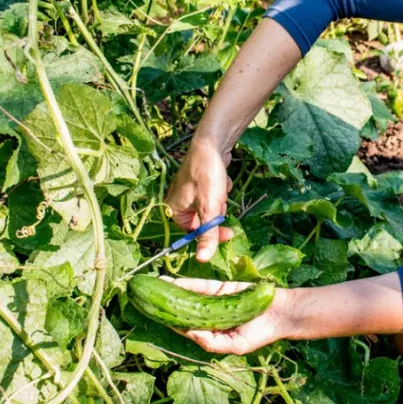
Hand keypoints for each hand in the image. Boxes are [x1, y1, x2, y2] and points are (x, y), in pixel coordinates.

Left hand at [163, 277, 293, 354]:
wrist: (281, 313)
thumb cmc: (260, 334)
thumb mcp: (235, 346)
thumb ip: (211, 342)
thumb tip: (188, 332)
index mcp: (211, 333)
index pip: (185, 329)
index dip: (169, 323)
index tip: (152, 317)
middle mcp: (209, 317)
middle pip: (183, 311)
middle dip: (165, 305)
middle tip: (145, 299)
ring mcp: (214, 301)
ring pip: (189, 296)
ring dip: (172, 291)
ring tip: (154, 286)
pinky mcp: (221, 288)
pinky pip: (201, 286)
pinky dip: (187, 284)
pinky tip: (172, 282)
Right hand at [165, 140, 234, 260]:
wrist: (212, 143)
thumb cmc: (206, 175)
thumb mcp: (209, 208)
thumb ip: (208, 234)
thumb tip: (203, 260)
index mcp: (173, 211)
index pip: (193, 234)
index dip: (212, 234)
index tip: (229, 233)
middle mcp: (178, 203)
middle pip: (203, 222)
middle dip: (217, 212)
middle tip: (221, 202)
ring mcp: (190, 193)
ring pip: (211, 209)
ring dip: (220, 201)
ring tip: (220, 187)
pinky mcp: (201, 185)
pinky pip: (214, 196)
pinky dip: (220, 190)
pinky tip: (221, 179)